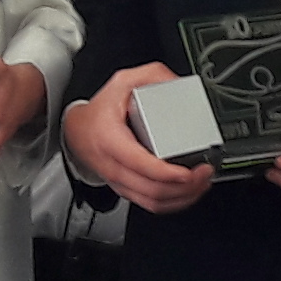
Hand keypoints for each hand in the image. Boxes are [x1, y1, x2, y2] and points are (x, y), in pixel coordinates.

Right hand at [68, 66, 215, 215]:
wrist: (76, 131)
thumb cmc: (100, 111)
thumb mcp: (123, 82)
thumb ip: (152, 76)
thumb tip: (178, 84)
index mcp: (112, 140)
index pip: (141, 164)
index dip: (168, 173)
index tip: (189, 171)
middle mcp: (115, 166)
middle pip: (152, 189)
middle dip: (185, 186)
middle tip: (204, 173)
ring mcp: (120, 182)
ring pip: (153, 202)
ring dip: (183, 197)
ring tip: (202, 183)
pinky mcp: (127, 190)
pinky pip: (150, 205)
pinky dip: (173, 203)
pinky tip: (188, 193)